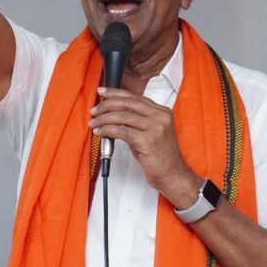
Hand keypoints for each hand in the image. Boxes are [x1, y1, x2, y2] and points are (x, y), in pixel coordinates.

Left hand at [88, 88, 199, 204]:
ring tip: (94, 122)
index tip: (102, 92)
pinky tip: (100, 132)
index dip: (116, 93)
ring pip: (123, 116)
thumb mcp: (150, 132)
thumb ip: (136, 120)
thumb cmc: (159, 155)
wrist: (172, 174)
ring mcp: (155, 128)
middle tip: (95, 109)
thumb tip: (112, 113)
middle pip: (128, 103)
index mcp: (161, 112)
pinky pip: (122, 131)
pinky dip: (107, 130)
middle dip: (107, 104)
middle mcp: (160, 116)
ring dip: (104, 118)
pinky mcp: (148, 141)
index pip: (135, 97)